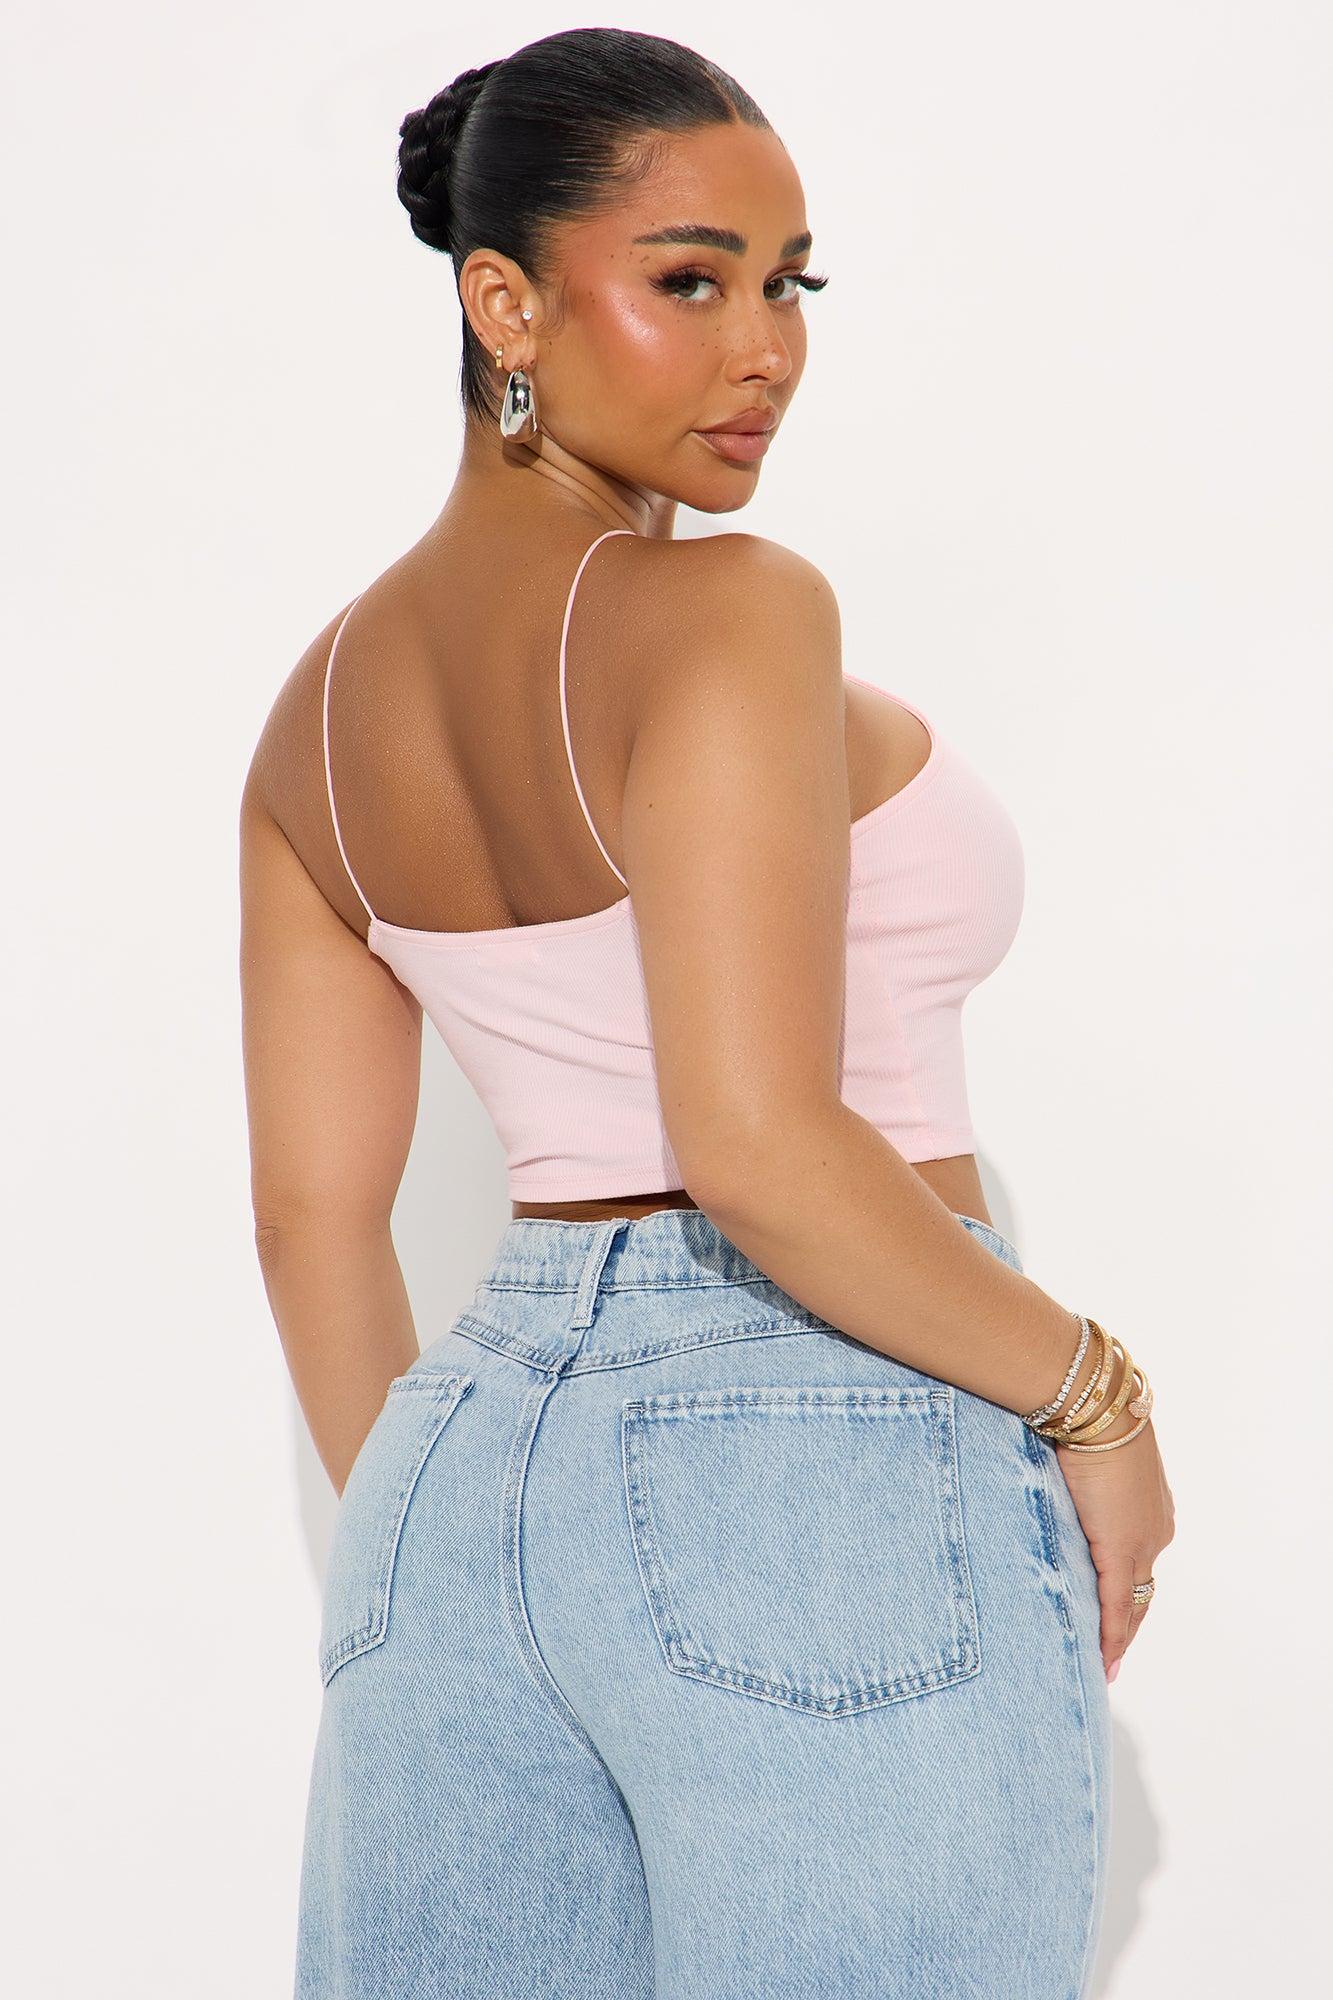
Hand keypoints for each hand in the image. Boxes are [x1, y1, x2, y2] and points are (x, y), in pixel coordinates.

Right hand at [1055, 1413, 1174, 1680]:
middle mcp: (1154, 1531)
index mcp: (1150, 1508)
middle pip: (1142, 1590)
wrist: (1099, 1409)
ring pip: (1133, 1603)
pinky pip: (1117, 1605)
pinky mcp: (1120, 1550)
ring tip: (1104, 1663)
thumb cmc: (1088, 1418)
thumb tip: (1051, 1480)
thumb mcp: (1087, 1457)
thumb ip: (1078, 1481)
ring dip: (1119, 1634)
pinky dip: (1111, 1635)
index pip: (1140, 1562)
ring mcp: (1141, 1543)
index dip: (1130, 1591)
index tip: (1121, 1615)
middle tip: (1111, 1653)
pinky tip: (1103, 1660)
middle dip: (1128, 1623)